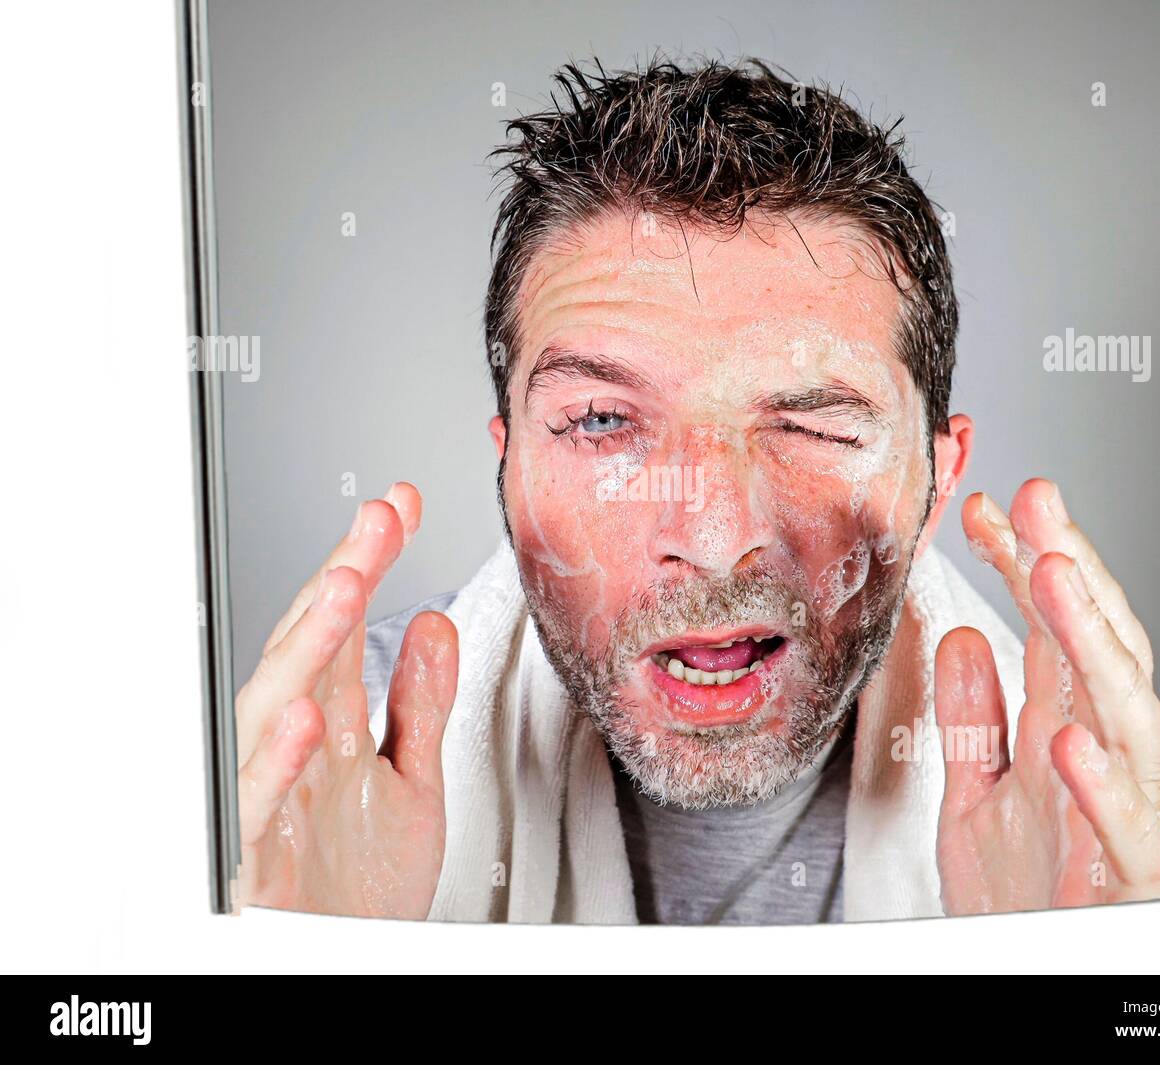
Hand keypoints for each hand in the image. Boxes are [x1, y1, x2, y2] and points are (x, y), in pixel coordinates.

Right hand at [234, 483, 457, 917]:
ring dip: (306, 648)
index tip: (401, 507)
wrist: (342, 970)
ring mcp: (273, 803)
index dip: (369, 565)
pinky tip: (303, 715)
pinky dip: (277, 762)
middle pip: (308, 649)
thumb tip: (431, 623)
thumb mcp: (409, 783)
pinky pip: (256, 806)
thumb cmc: (360, 891)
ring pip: (272, 710)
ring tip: (344, 588)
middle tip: (378, 521)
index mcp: (332, 731)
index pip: (344, 628)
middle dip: (341, 581)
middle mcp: (296, 755)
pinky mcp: (256, 862)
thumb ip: (419, 704)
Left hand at [935, 478, 1159, 912]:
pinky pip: (1125, 830)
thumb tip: (963, 635)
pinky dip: (1102, 785)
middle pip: (1099, 648)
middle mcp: (1099, 757)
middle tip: (1036, 504)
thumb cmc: (1014, 888)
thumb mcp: (974, 788)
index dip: (1025, 564)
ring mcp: (1117, 814)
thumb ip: (972, 717)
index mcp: (1064, 727)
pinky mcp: (1124, 878)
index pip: (1054, 629)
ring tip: (1053, 578)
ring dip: (1092, 645)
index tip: (985, 509)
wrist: (1024, 970)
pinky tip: (1070, 738)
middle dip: (1071, 571)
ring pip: (1127, 716)